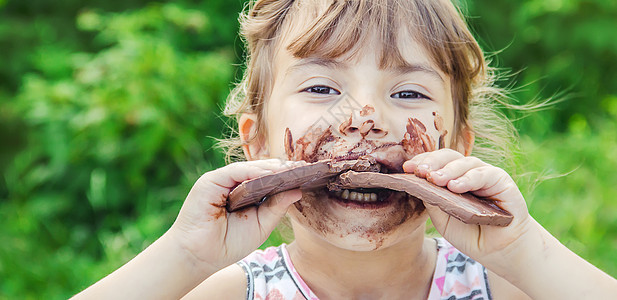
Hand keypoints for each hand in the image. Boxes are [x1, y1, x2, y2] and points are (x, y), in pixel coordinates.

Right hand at [167, 159, 302, 272]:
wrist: (199, 257)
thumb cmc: (228, 244)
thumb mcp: (261, 225)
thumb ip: (277, 207)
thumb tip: (298, 190)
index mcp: (246, 194)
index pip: (268, 180)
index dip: (286, 176)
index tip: (307, 174)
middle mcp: (234, 184)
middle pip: (261, 171)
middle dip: (282, 169)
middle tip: (304, 166)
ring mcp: (222, 181)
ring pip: (250, 168)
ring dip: (271, 168)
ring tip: (291, 168)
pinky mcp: (210, 181)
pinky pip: (234, 171)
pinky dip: (253, 171)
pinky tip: (270, 174)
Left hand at [403, 149, 532, 261]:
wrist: (497, 251)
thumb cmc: (469, 233)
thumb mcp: (443, 218)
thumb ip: (432, 201)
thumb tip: (416, 184)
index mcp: (452, 177)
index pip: (436, 162)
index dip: (422, 162)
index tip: (407, 169)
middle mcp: (468, 172)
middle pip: (448, 157)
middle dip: (432, 162)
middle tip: (420, 172)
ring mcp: (485, 174)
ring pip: (465, 163)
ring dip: (448, 170)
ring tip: (434, 179)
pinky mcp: (501, 181)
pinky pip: (484, 174)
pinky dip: (468, 179)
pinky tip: (455, 187)